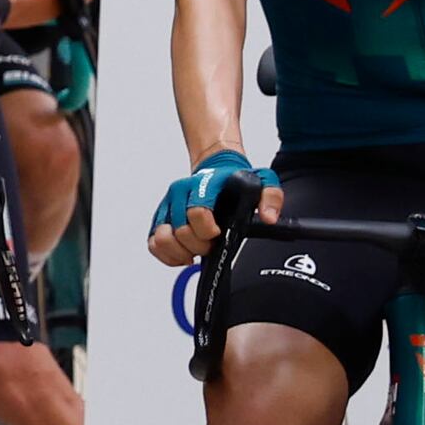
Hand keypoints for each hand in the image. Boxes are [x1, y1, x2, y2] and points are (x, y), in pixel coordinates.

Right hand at [149, 148, 269, 267]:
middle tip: (211, 243)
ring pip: (161, 238)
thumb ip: (271, 197)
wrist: (215, 169)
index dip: (207, 231)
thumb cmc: (236, 181)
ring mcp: (167, 206)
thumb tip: (268, 218)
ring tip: (195, 251)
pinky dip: (167, 255)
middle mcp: (179, 193)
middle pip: (180, 231)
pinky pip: (153, 243)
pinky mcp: (159, 218)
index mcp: (202, 184)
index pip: (196, 212)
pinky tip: (184, 254)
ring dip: (180, 252)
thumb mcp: (262, 181)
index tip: (217, 234)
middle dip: (199, 245)